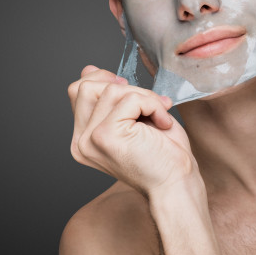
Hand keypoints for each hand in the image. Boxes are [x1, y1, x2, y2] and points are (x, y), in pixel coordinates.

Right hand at [68, 65, 196, 195]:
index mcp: (83, 139)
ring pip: (111, 89)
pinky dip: (152, 105)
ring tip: (159, 117)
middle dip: (126, 88)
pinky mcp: (106, 136)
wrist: (177, 185)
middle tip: (149, 106)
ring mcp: (90, 140)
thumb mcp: (131, 118)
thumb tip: (88, 69)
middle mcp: (81, 142)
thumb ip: (106, 97)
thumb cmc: (162, 155)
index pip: (78, 91)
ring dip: (144, 98)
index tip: (133, 98)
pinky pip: (130, 99)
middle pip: (86, 86)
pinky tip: (162, 124)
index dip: (106, 82)